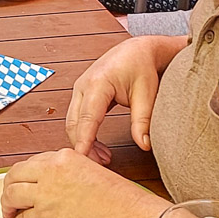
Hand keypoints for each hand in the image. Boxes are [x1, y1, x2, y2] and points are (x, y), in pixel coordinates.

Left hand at [0, 148, 142, 217]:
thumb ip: (70, 174)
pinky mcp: (44, 217)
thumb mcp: (91, 171)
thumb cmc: (117, 199)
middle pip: (16, 174)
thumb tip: (58, 186)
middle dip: (9, 186)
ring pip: (12, 195)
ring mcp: (45, 194)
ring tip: (9, 211)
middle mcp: (51, 172)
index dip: (26, 175)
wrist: (123, 217)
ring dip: (7, 204)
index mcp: (64, 157)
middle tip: (10, 196)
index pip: (34, 162)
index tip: (24, 182)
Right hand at [66, 37, 178, 159]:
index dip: (83, 140)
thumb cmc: (141, 67)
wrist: (136, 50)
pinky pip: (76, 118)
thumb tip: (144, 145)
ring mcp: (79, 89)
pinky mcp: (81, 94)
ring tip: (104, 159)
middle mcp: (83, 85)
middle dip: (83, 146)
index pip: (87, 117)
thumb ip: (143, 120)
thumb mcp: (146, 94)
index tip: (81, 158)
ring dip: (83, 142)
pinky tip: (98, 148)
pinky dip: (84, 134)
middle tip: (101, 167)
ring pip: (73, 122)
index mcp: (98, 82)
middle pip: (74, 123)